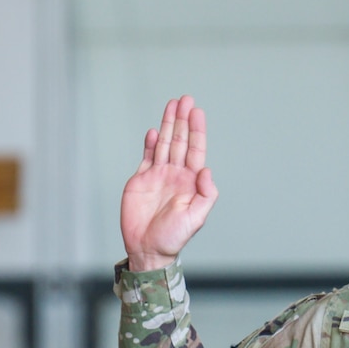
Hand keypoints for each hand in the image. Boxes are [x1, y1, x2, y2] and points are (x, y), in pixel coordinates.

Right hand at [121, 96, 217, 271]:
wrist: (147, 248)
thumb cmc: (174, 237)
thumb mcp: (196, 217)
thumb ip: (205, 194)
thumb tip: (206, 170)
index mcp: (191, 182)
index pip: (196, 150)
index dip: (196, 130)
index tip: (197, 111)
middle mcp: (176, 175)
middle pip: (180, 141)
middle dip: (182, 120)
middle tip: (185, 99)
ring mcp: (158, 176)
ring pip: (165, 144)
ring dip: (168, 125)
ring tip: (172, 105)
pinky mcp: (141, 180)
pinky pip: (147, 157)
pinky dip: (151, 144)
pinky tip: (155, 131)